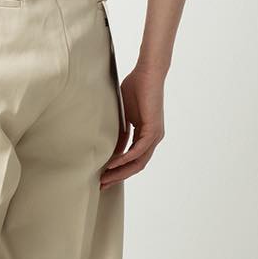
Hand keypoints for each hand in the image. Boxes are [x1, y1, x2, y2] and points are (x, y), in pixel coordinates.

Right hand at [100, 65, 164, 188]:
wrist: (147, 73)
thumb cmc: (135, 88)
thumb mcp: (124, 116)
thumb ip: (121, 133)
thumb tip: (113, 149)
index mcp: (146, 135)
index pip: (133, 160)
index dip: (118, 170)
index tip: (103, 177)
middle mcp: (153, 138)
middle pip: (136, 166)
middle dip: (118, 177)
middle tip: (102, 185)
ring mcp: (155, 135)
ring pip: (138, 162)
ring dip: (121, 172)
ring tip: (105, 178)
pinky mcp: (153, 130)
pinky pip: (138, 151)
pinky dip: (125, 159)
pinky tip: (112, 164)